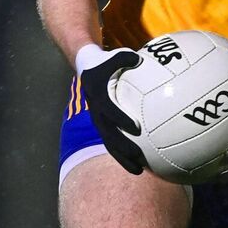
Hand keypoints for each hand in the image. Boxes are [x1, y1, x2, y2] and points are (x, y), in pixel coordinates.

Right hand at [77, 44, 146, 174]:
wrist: (85, 68)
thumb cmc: (104, 61)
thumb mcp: (114, 56)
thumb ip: (126, 57)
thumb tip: (141, 59)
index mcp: (99, 97)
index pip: (110, 111)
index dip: (122, 120)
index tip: (136, 128)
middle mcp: (97, 113)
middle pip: (109, 135)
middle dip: (124, 148)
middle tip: (139, 158)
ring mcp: (99, 121)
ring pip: (110, 144)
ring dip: (123, 158)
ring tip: (140, 171)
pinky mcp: (104, 125)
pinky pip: (114, 141)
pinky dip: (125, 153)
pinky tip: (142, 163)